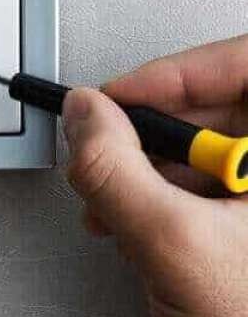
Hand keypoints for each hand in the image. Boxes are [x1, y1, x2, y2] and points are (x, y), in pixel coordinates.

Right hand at [63, 34, 247, 316]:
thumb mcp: (173, 247)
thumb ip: (116, 172)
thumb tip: (84, 116)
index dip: (184, 70)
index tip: (128, 92)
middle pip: (220, 106)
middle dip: (150, 127)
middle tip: (110, 145)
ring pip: (202, 145)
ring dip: (142, 166)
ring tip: (114, 199)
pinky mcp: (246, 223)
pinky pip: (198, 181)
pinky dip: (153, 193)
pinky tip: (130, 222)